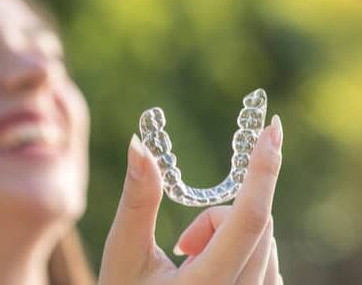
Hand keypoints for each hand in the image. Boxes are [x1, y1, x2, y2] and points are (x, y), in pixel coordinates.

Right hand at [99, 116, 282, 284]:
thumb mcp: (125, 253)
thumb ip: (138, 199)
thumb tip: (140, 144)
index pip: (248, 220)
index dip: (262, 170)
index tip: (272, 129)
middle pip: (253, 224)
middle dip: (216, 216)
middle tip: (180, 244)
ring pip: (263, 239)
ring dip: (226, 233)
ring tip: (188, 261)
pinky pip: (266, 257)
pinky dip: (239, 246)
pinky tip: (208, 268)